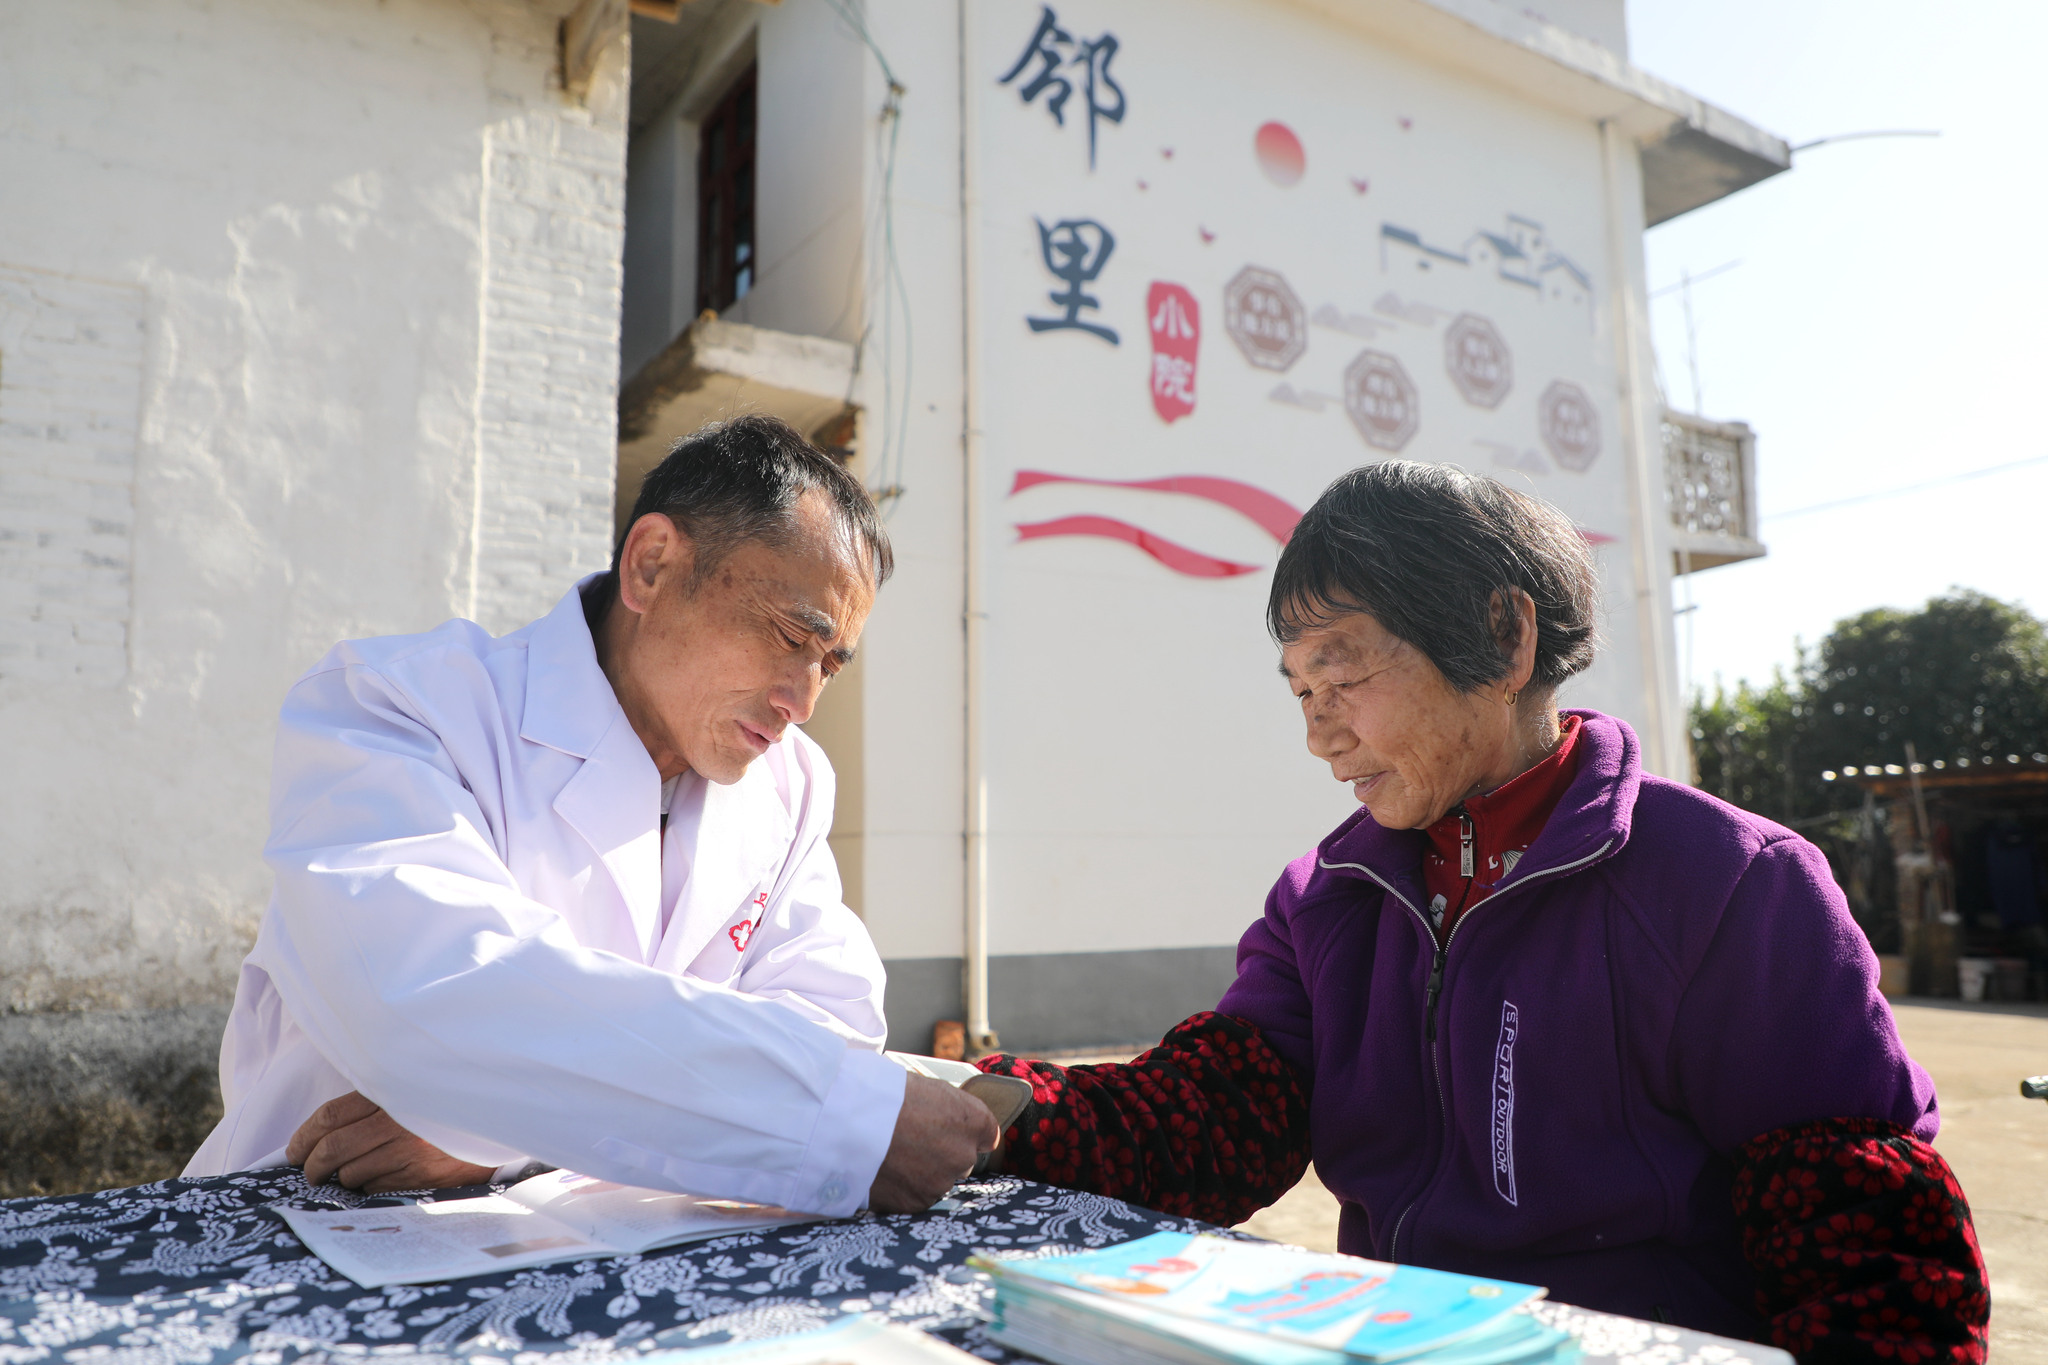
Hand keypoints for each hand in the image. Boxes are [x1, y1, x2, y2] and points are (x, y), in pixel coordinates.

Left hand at [286, 1091, 497, 1192]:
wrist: (493, 1123)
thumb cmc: (441, 1107)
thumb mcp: (408, 1091)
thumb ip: (371, 1104)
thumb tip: (320, 1135)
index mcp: (388, 1093)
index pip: (329, 1116)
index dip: (303, 1136)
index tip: (295, 1149)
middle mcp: (395, 1121)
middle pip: (332, 1149)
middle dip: (311, 1165)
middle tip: (309, 1171)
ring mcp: (407, 1151)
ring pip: (349, 1174)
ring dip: (341, 1178)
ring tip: (348, 1174)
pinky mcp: (418, 1176)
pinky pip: (374, 1188)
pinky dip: (368, 1186)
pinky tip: (379, 1176)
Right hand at [867, 1074, 999, 1213]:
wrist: (848, 1122)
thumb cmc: (884, 1095)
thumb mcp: (927, 1088)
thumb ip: (949, 1109)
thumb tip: (951, 1120)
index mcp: (972, 1121)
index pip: (986, 1134)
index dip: (966, 1133)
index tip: (951, 1131)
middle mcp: (963, 1154)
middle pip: (960, 1158)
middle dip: (942, 1153)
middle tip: (911, 1141)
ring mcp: (941, 1181)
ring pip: (938, 1179)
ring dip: (923, 1172)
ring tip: (893, 1155)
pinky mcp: (917, 1202)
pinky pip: (917, 1195)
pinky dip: (904, 1187)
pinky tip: (886, 1170)